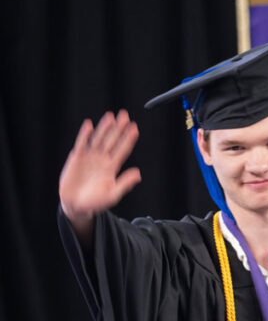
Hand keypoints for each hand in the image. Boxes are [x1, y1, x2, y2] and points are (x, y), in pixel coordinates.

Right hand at [59, 110, 141, 234]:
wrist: (77, 205)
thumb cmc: (96, 201)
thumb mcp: (113, 194)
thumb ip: (124, 183)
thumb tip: (138, 173)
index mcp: (112, 167)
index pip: (123, 150)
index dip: (128, 139)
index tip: (135, 128)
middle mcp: (102, 159)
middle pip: (112, 140)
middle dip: (118, 128)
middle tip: (125, 115)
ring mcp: (90, 157)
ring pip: (98, 139)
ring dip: (104, 128)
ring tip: (111, 117)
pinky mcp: (77, 158)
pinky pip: (81, 144)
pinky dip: (85, 134)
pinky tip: (89, 125)